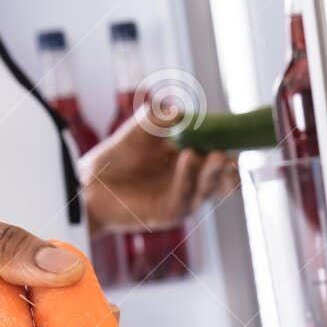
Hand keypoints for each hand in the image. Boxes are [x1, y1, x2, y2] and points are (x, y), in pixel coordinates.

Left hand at [80, 102, 238, 235]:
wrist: (91, 182)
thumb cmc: (117, 157)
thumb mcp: (138, 130)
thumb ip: (157, 119)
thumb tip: (178, 111)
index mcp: (189, 164)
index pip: (218, 160)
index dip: (229, 150)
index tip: (236, 137)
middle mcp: (190, 184)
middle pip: (220, 180)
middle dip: (228, 168)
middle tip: (230, 152)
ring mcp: (180, 201)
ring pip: (206, 190)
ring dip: (213, 172)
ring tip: (216, 155)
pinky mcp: (167, 215)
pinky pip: (183, 196)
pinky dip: (187, 177)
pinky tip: (189, 158)